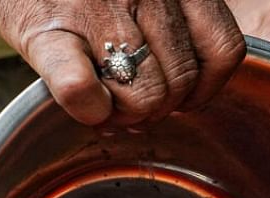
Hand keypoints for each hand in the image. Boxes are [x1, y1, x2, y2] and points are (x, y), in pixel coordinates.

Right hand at [0, 0, 245, 124]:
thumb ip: (170, 22)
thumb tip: (181, 98)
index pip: (222, 50)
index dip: (204, 86)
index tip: (180, 93)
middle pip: (181, 82)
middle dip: (158, 107)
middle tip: (128, 100)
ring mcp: (96, 10)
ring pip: (145, 96)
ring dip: (124, 114)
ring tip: (103, 101)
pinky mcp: (47, 32)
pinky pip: (84, 92)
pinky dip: (89, 110)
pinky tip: (81, 102)